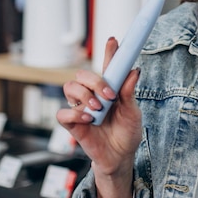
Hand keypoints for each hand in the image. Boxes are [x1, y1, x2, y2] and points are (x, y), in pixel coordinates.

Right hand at [56, 37, 141, 177]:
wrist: (120, 157)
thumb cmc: (127, 132)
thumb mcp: (133, 112)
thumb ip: (130, 93)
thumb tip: (134, 71)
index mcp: (109, 89)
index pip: (107, 67)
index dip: (109, 52)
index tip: (113, 40)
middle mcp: (93, 95)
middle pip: (82, 74)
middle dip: (94, 80)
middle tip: (109, 95)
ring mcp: (81, 108)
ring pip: (70, 87)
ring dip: (85, 95)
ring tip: (98, 109)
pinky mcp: (72, 124)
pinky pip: (63, 113)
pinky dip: (74, 114)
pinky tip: (88, 120)